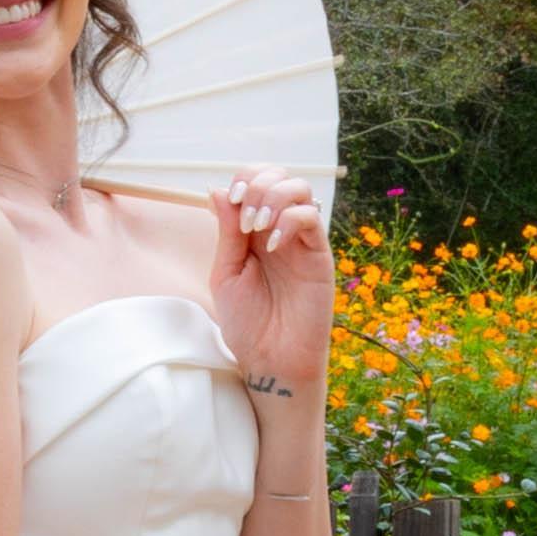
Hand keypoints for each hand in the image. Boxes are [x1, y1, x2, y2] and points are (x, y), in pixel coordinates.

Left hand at [208, 165, 330, 383]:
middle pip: (279, 175)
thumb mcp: (226, 273)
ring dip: (273, 197)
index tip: (231, 199)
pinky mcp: (319, 255)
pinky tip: (273, 246)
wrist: (270, 360)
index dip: (244, 179)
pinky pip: (312, 219)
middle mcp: (280, 229)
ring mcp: (301, 240)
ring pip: (300, 189)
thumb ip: (226, 232)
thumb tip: (217, 190)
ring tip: (256, 226)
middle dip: (258, 183)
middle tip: (244, 217)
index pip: (255, 181)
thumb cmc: (248, 322)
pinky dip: (289, 220)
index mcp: (254, 230)